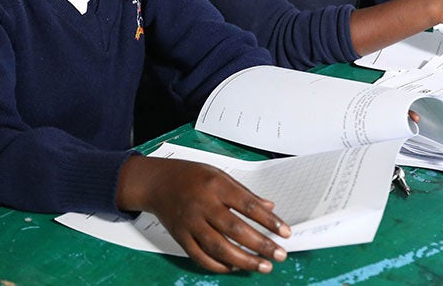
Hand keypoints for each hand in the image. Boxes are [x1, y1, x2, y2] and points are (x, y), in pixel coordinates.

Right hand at [116, 156, 289, 272]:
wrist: (157, 183)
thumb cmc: (191, 176)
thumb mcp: (220, 174)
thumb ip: (244, 193)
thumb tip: (269, 207)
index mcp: (216, 185)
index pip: (248, 205)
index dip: (269, 220)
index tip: (285, 232)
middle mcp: (203, 204)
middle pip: (235, 229)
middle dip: (261, 244)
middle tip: (280, 254)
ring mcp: (190, 223)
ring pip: (219, 247)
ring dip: (244, 260)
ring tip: (263, 266)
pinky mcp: (181, 237)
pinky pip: (201, 257)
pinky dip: (219, 266)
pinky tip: (235, 267)